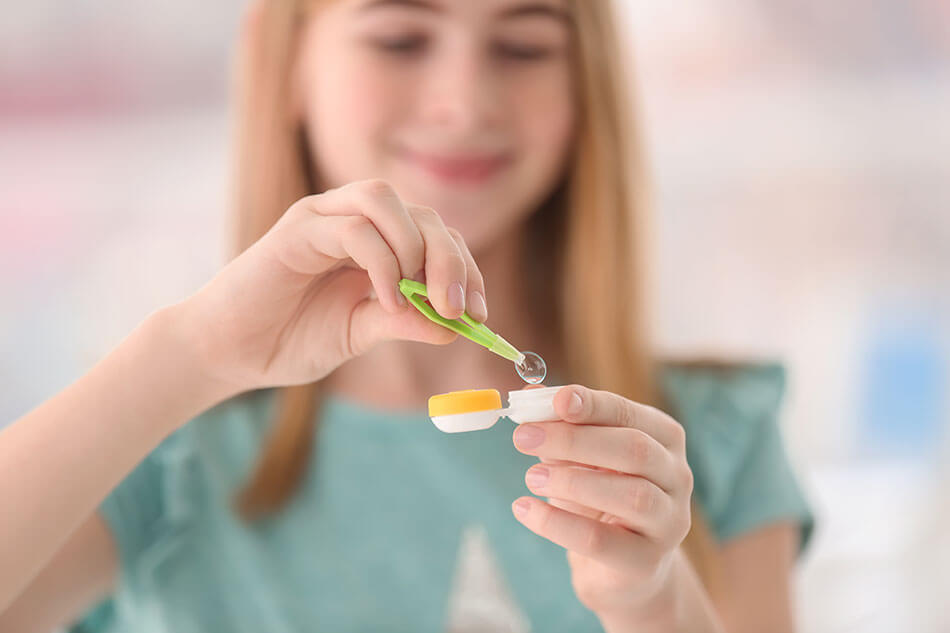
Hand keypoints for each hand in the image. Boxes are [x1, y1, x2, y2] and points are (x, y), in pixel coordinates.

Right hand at [177, 179, 487, 392]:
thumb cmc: (291, 338)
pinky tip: (386, 301)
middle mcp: (354, 222)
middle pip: (422, 214)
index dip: (465, 270)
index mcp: (377, 244)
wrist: (230, 352)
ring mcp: (324, 218)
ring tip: (421, 297)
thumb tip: (455, 327)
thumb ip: (406, 324)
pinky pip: (352, 229)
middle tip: (459, 308)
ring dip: (417, 247)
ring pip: (385, 200)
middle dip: (451, 260)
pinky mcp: (297, 229)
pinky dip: (381, 262)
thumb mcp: (361, 334)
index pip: (437, 237)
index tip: (480, 314)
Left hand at [510, 385, 693, 618]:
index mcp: (664, 438)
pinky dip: (557, 524)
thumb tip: (528, 396)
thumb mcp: (580, 455)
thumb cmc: (600, 495)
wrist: (619, 567)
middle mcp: (676, 476)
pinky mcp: (646, 562)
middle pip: (635, 450)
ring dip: (572, 481)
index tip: (556, 400)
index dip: (593, 405)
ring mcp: (669, 522)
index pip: (630, 414)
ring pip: (630, 495)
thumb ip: (559, 423)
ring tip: (531, 476)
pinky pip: (600, 541)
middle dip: (575, 440)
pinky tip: (524, 509)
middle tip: (524, 437)